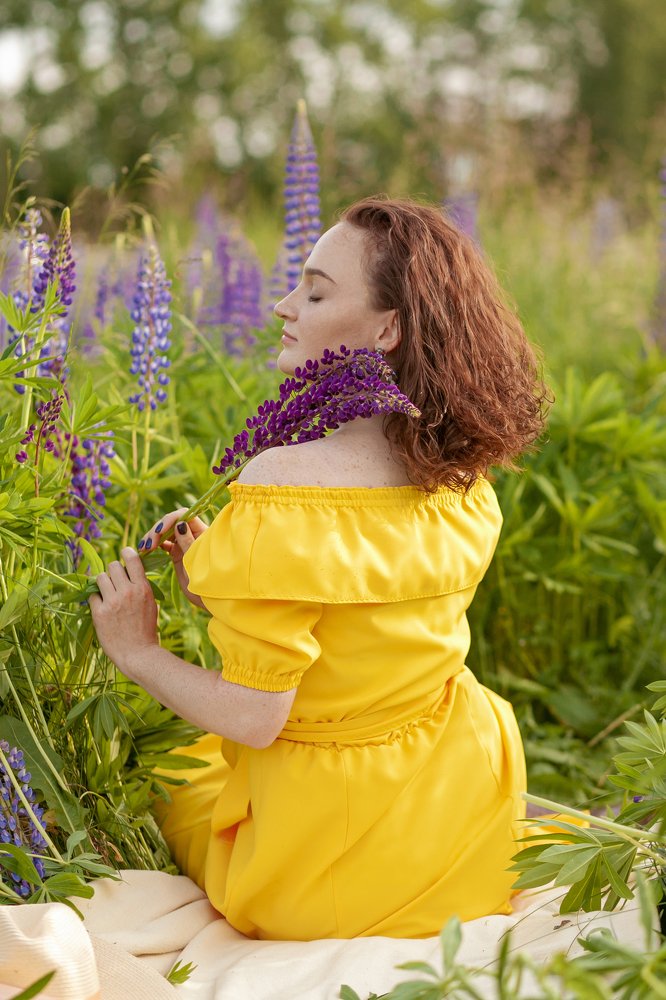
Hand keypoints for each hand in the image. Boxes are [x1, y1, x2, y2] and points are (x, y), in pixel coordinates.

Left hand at [89, 547, 158, 674]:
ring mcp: (112, 602)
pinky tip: (102, 608)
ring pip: (100, 577)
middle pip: (112, 565)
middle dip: (112, 571)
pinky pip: (92, 596)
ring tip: (106, 593)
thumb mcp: (150, 604)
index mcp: (143, 588)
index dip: (126, 552)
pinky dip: (96, 600)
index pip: (132, 559)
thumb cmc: (146, 630)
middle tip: (114, 580)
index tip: (124, 552)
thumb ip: (140, 587)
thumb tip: (128, 573)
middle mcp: (127, 592)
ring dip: (102, 583)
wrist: (138, 654)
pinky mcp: (99, 613)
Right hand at [139, 508, 207, 608]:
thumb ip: (187, 542)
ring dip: (153, 536)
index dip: (170, 519)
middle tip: (149, 544)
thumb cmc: (208, 580)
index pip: (184, 516)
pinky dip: (155, 544)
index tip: (160, 531)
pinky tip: (146, 550)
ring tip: (143, 547)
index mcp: (201, 532)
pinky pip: (164, 543)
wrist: (210, 598)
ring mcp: (184, 543)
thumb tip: (179, 524)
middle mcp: (192, 535)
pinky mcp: (177, 553)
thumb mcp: (196, 561)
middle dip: (158, 529)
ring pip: (166, 532)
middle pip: (172, 522)